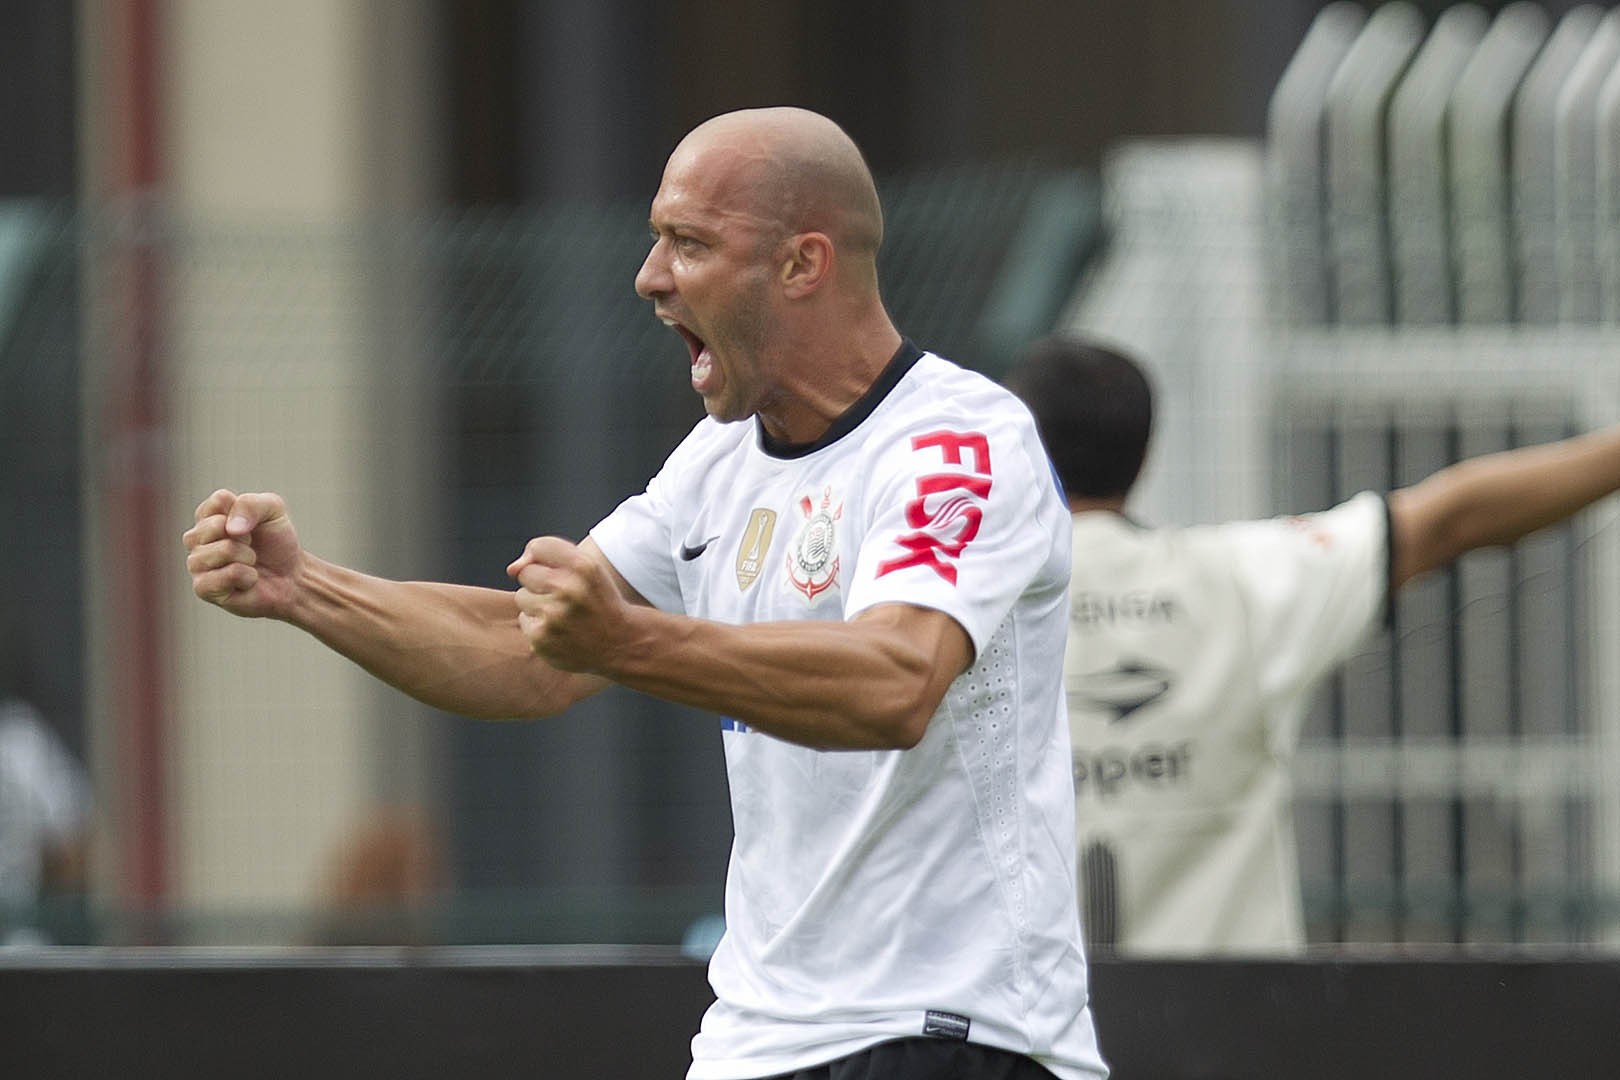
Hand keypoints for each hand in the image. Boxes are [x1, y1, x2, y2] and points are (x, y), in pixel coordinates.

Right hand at [183, 489, 303, 617]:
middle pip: (216, 525)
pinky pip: (230, 573)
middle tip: (252, 546)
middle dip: (246, 536)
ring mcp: (196, 564)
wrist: (291, 576)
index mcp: (207, 515)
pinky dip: (248, 576)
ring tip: (249, 563)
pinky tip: (247, 581)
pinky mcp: (202, 588)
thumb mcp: (272, 509)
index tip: (253, 524)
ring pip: (225, 550)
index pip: (220, 500)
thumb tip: (230, 529)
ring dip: (248, 556)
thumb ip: (250, 504)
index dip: (247, 512)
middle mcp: (196, 539)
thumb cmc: (276, 542)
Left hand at [507, 537, 630, 672]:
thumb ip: (547, 555)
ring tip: (563, 615)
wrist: (621, 643)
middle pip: (525, 572)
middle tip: (565, 597)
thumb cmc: (597, 600)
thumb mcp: (587, 568)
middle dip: (540, 583)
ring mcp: (553, 616)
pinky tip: (560, 631)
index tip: (562, 571)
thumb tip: (511, 569)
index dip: (545, 558)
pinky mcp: (541, 639)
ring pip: (522, 597)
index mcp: (584, 567)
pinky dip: (538, 626)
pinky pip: (524, 620)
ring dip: (537, 605)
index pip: (539, 546)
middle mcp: (569, 589)